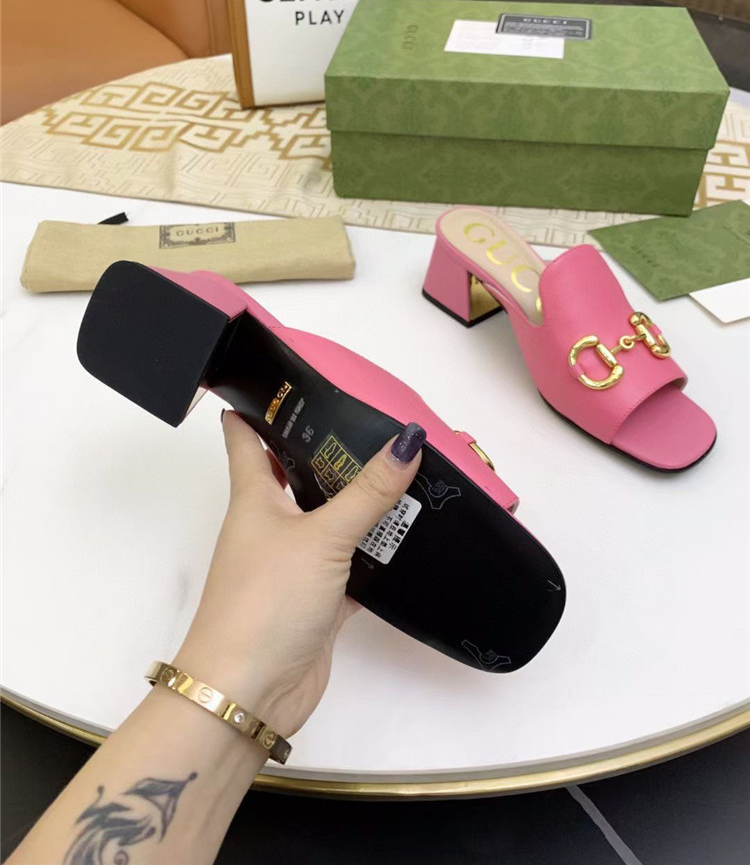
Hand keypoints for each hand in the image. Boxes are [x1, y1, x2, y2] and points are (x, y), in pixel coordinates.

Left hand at [175, 411, 424, 737]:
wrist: (250, 692)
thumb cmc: (267, 598)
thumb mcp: (321, 537)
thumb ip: (368, 493)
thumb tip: (408, 441)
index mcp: (254, 497)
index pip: (247, 437)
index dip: (262, 405)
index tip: (292, 379)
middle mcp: (271, 524)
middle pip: (298, 475)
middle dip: (331, 451)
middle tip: (375, 421)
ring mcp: (294, 564)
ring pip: (331, 521)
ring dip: (361, 503)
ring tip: (406, 470)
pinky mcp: (318, 601)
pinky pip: (352, 567)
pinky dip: (377, 555)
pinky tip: (410, 538)